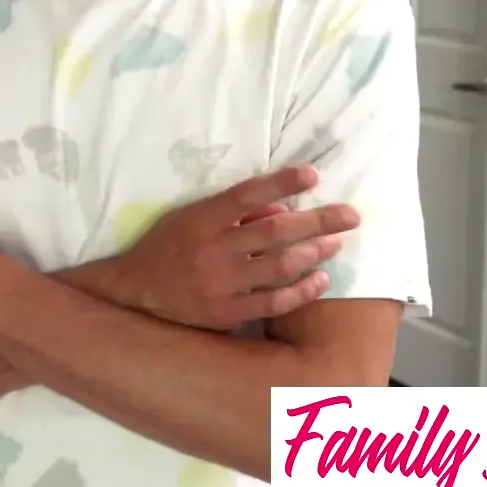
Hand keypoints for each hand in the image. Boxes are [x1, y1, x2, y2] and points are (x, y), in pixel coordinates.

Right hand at [107, 165, 358, 329]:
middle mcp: (213, 249)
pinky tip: (321, 280)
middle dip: (317, 221)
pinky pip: (273, 302)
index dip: (282, 182)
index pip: (247, 194)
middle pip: (275, 231)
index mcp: (201, 219)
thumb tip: (282, 209)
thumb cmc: (167, 248)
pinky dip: (301, 290)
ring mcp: (221, 283)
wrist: (136, 292)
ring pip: (279, 266)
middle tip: (351, 215)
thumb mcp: (191, 218)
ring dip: (314, 252)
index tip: (313, 174)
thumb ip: (233, 214)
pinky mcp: (226, 312)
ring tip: (337, 243)